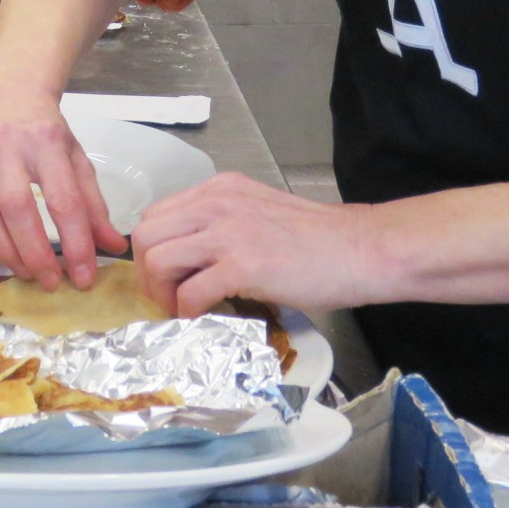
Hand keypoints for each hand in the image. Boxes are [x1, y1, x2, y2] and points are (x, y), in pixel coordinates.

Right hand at [0, 77, 128, 289]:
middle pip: (17, 207)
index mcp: (46, 142)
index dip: (75, 242)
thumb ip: (93, 204)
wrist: (9, 92)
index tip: (84, 276)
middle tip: (50, 281)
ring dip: (3, 250)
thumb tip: (113, 247)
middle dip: (35, 252)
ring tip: (24, 272)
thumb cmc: (45, 130)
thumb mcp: (76, 158)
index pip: (63, 199)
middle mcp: (6, 146)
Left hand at [131, 173, 386, 316]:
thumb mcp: (259, 213)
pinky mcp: (243, 264)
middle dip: (147, 272)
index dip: (152, 250)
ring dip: (161, 292)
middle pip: (146, 234)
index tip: (164, 276)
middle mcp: (216, 203)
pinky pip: (190, 291)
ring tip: (180, 309)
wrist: (362, 249)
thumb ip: (222, 224)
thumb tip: (192, 257)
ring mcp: (228, 232)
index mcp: (219, 190)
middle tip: (165, 297)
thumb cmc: (319, 240)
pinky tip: (203, 318)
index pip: (157, 214)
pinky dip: (187, 311)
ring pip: (158, 259)